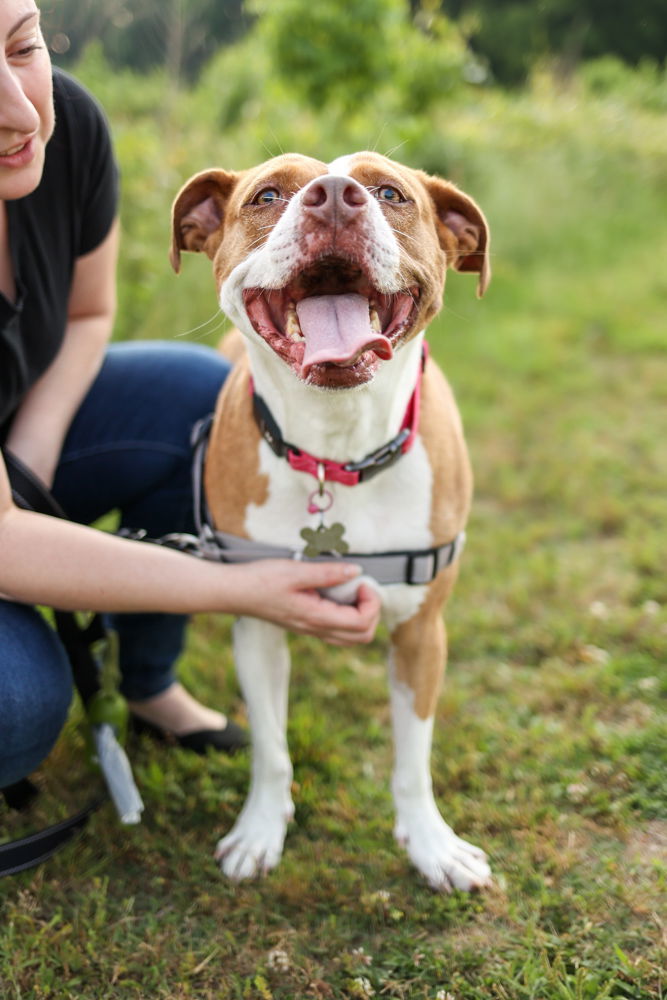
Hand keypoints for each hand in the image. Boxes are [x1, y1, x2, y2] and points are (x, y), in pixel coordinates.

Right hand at [230, 560, 381, 644]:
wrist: (234, 592)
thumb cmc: (260, 580)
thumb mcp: (295, 570)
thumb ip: (328, 573)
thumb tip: (356, 572)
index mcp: (316, 618)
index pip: (362, 623)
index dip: (371, 602)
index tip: (362, 580)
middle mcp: (316, 630)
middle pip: (362, 636)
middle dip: (372, 611)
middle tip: (361, 587)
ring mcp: (311, 630)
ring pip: (351, 638)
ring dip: (362, 617)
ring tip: (353, 592)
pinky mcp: (306, 625)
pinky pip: (338, 632)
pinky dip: (348, 618)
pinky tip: (338, 596)